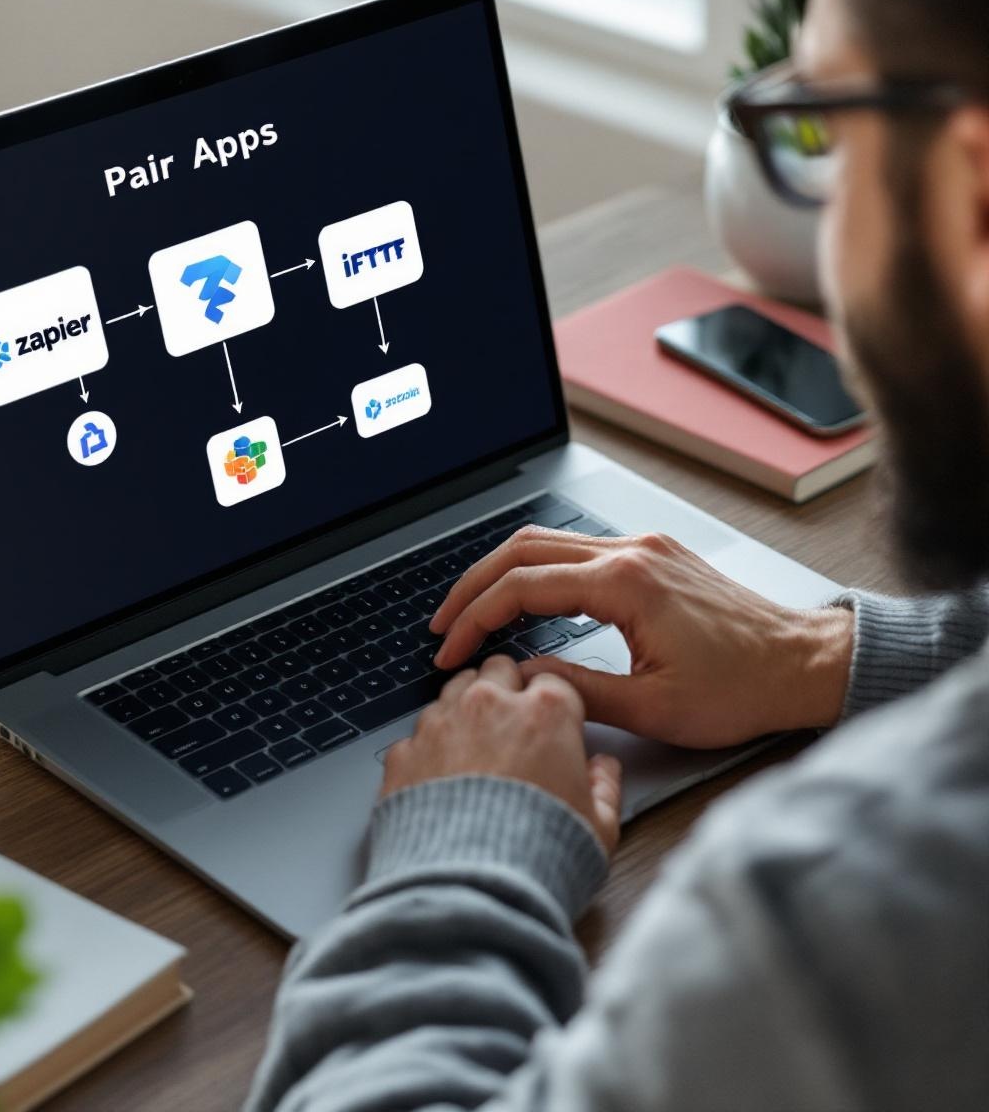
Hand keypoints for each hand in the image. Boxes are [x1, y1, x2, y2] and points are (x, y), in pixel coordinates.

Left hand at [380, 655, 622, 855]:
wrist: (470, 893)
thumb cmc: (537, 859)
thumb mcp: (599, 827)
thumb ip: (604, 787)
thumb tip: (605, 771)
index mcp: (545, 713)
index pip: (552, 682)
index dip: (553, 704)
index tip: (552, 723)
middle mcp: (489, 705)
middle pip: (498, 670)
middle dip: (506, 689)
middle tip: (511, 726)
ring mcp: (440, 725)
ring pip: (453, 690)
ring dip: (465, 708)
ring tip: (475, 748)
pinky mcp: (404, 753)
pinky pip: (417, 734)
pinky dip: (428, 748)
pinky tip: (439, 778)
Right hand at [428, 527, 853, 748]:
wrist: (806, 663)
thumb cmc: (743, 688)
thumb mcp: (652, 708)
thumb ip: (575, 690)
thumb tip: (520, 679)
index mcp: (626, 584)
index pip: (523, 588)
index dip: (476, 619)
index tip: (450, 650)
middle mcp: (631, 551)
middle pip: (523, 548)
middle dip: (473, 586)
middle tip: (443, 625)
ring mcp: (643, 546)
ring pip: (548, 540)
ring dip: (502, 572)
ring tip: (472, 610)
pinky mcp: (653, 554)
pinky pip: (578, 548)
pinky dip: (538, 569)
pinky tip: (526, 599)